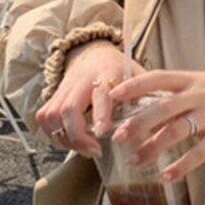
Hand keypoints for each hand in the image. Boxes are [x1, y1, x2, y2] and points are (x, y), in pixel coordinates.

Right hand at [35, 40, 145, 157]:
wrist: (95, 54)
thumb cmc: (122, 72)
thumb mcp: (139, 79)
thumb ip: (148, 100)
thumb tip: (160, 128)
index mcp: (107, 74)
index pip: (100, 94)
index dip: (100, 113)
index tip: (103, 131)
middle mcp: (81, 80)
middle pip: (68, 108)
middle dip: (78, 135)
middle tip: (94, 151)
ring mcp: (64, 88)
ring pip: (52, 115)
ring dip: (66, 138)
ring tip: (84, 149)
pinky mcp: (53, 96)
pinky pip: (44, 117)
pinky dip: (54, 134)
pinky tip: (71, 142)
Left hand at [107, 67, 204, 182]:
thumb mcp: (201, 83)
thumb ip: (177, 94)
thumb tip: (144, 109)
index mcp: (191, 80)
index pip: (157, 78)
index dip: (134, 86)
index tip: (113, 96)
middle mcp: (198, 96)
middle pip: (162, 108)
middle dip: (138, 123)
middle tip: (119, 137)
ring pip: (176, 131)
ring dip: (153, 147)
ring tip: (136, 161)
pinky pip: (199, 152)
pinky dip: (181, 165)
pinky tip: (166, 176)